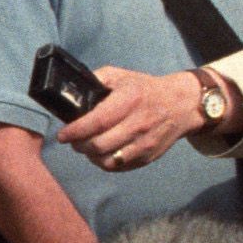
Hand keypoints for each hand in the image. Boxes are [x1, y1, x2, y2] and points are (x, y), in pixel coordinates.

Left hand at [56, 67, 209, 171]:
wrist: (180, 104)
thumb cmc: (145, 89)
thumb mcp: (121, 76)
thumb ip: (96, 80)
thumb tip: (72, 92)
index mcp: (129, 100)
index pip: (97, 121)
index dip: (76, 131)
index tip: (62, 135)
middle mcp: (138, 123)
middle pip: (99, 145)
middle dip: (79, 145)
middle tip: (73, 140)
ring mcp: (145, 143)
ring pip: (107, 160)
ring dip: (90, 156)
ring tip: (86, 147)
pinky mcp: (148, 156)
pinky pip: (119, 167)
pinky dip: (105, 163)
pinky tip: (101, 153)